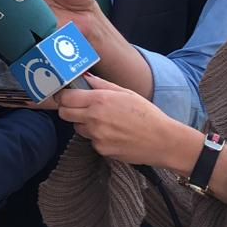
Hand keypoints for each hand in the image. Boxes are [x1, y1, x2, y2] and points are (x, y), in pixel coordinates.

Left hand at [55, 74, 201, 167]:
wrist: (162, 140)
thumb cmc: (146, 114)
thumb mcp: (125, 92)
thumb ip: (101, 84)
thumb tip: (85, 77)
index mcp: (99, 100)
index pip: (66, 97)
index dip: (63, 96)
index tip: (66, 96)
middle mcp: (94, 118)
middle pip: (64, 114)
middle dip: (68, 110)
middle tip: (80, 108)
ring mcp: (96, 136)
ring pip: (78, 128)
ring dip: (84, 124)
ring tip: (105, 122)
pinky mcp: (101, 149)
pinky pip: (91, 141)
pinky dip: (98, 138)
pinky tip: (114, 134)